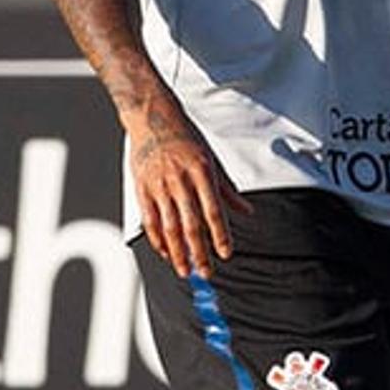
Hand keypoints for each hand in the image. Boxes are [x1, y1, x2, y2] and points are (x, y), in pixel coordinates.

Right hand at [128, 96, 252, 279]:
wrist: (152, 116)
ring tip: (185, 270)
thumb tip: (247, 211)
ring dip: (178, 252)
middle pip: (191, 224)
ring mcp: (159, 185)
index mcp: (202, 171)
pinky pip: (150, 220)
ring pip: (169, 227)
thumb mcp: (211, 158)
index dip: (220, 235)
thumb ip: (227, 189)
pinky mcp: (142, 188)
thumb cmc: (185, 136)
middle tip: (206, 273)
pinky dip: (158, 240)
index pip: (214, 211)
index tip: (225, 254)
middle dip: (199, 252)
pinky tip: (166, 252)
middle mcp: (180, 179)